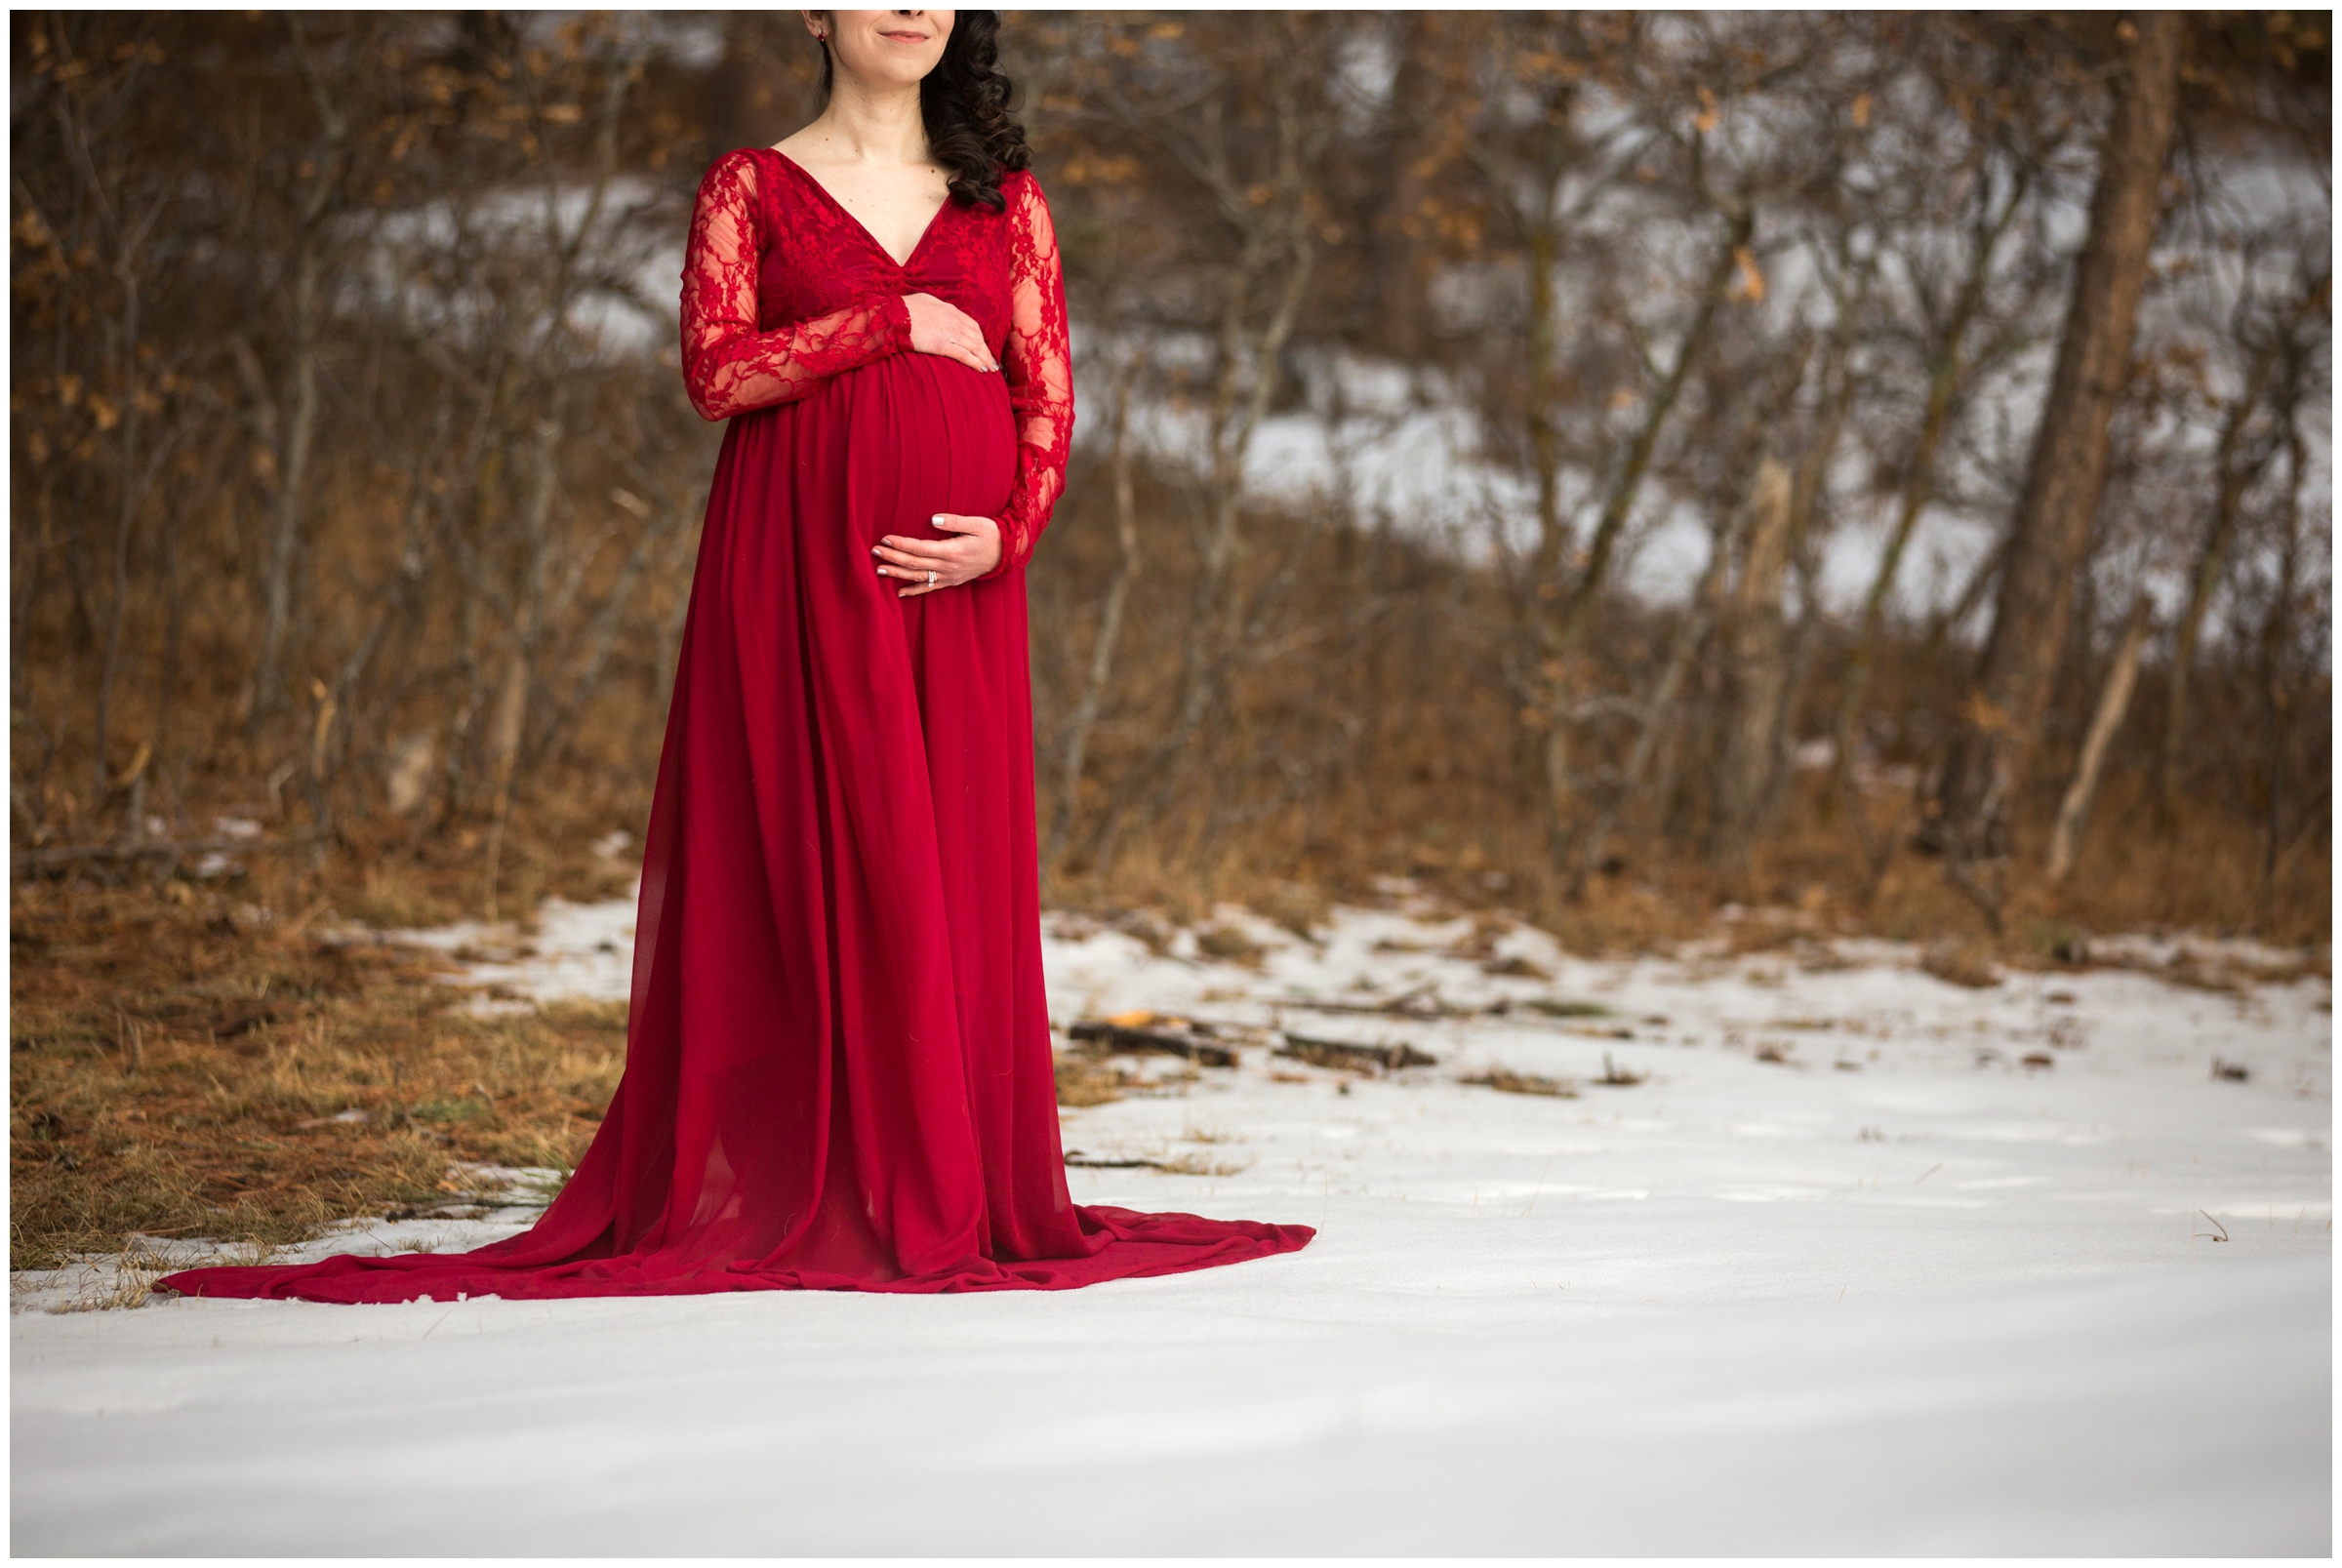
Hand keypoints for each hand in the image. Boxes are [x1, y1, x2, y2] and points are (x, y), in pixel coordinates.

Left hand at [874, 513, 1002, 596]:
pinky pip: (930, 588)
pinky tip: (900, 593)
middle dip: (892, 558)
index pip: (920, 548)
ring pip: (918, 577)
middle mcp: (948, 567)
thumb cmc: (991, 535)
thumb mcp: (977, 523)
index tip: (885, 538)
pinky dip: (914, 591)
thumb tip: (932, 519)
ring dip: (897, 574)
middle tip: (874, 551)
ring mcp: (949, 576)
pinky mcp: (951, 581)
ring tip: (879, 569)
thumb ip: (954, 521)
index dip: (901, 544)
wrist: (1006, 554)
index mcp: (952, 551)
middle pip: (914, 563)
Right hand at [902, 293, 998, 372]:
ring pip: (974, 346)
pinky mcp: (942, 345)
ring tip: (990, 368)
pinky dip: (975, 362)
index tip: (983, 346)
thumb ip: (935, 307)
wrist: (894, 315)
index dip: (980, 337)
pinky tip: (982, 369)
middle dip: (986, 351)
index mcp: (950, 310)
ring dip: (984, 358)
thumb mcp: (924, 301)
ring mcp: (949, 333)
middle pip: (977, 337)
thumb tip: (937, 309)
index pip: (972, 325)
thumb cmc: (905, 307)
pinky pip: (964, 354)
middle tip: (992, 361)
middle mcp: (954, 320)